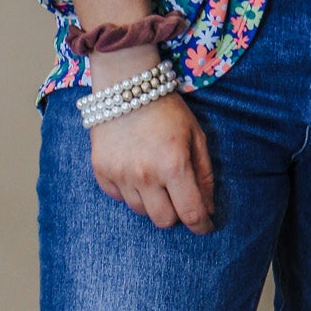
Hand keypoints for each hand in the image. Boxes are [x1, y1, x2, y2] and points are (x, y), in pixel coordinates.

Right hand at [88, 91, 215, 234]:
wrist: (126, 85)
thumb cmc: (167, 109)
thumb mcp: (196, 135)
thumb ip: (204, 174)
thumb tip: (208, 208)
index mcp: (174, 165)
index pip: (191, 213)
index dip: (201, 225)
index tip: (205, 225)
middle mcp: (146, 175)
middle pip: (164, 220)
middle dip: (176, 213)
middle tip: (178, 196)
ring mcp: (120, 174)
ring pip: (141, 211)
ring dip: (152, 202)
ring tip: (155, 177)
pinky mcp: (102, 171)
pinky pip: (119, 198)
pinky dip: (130, 191)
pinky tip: (135, 171)